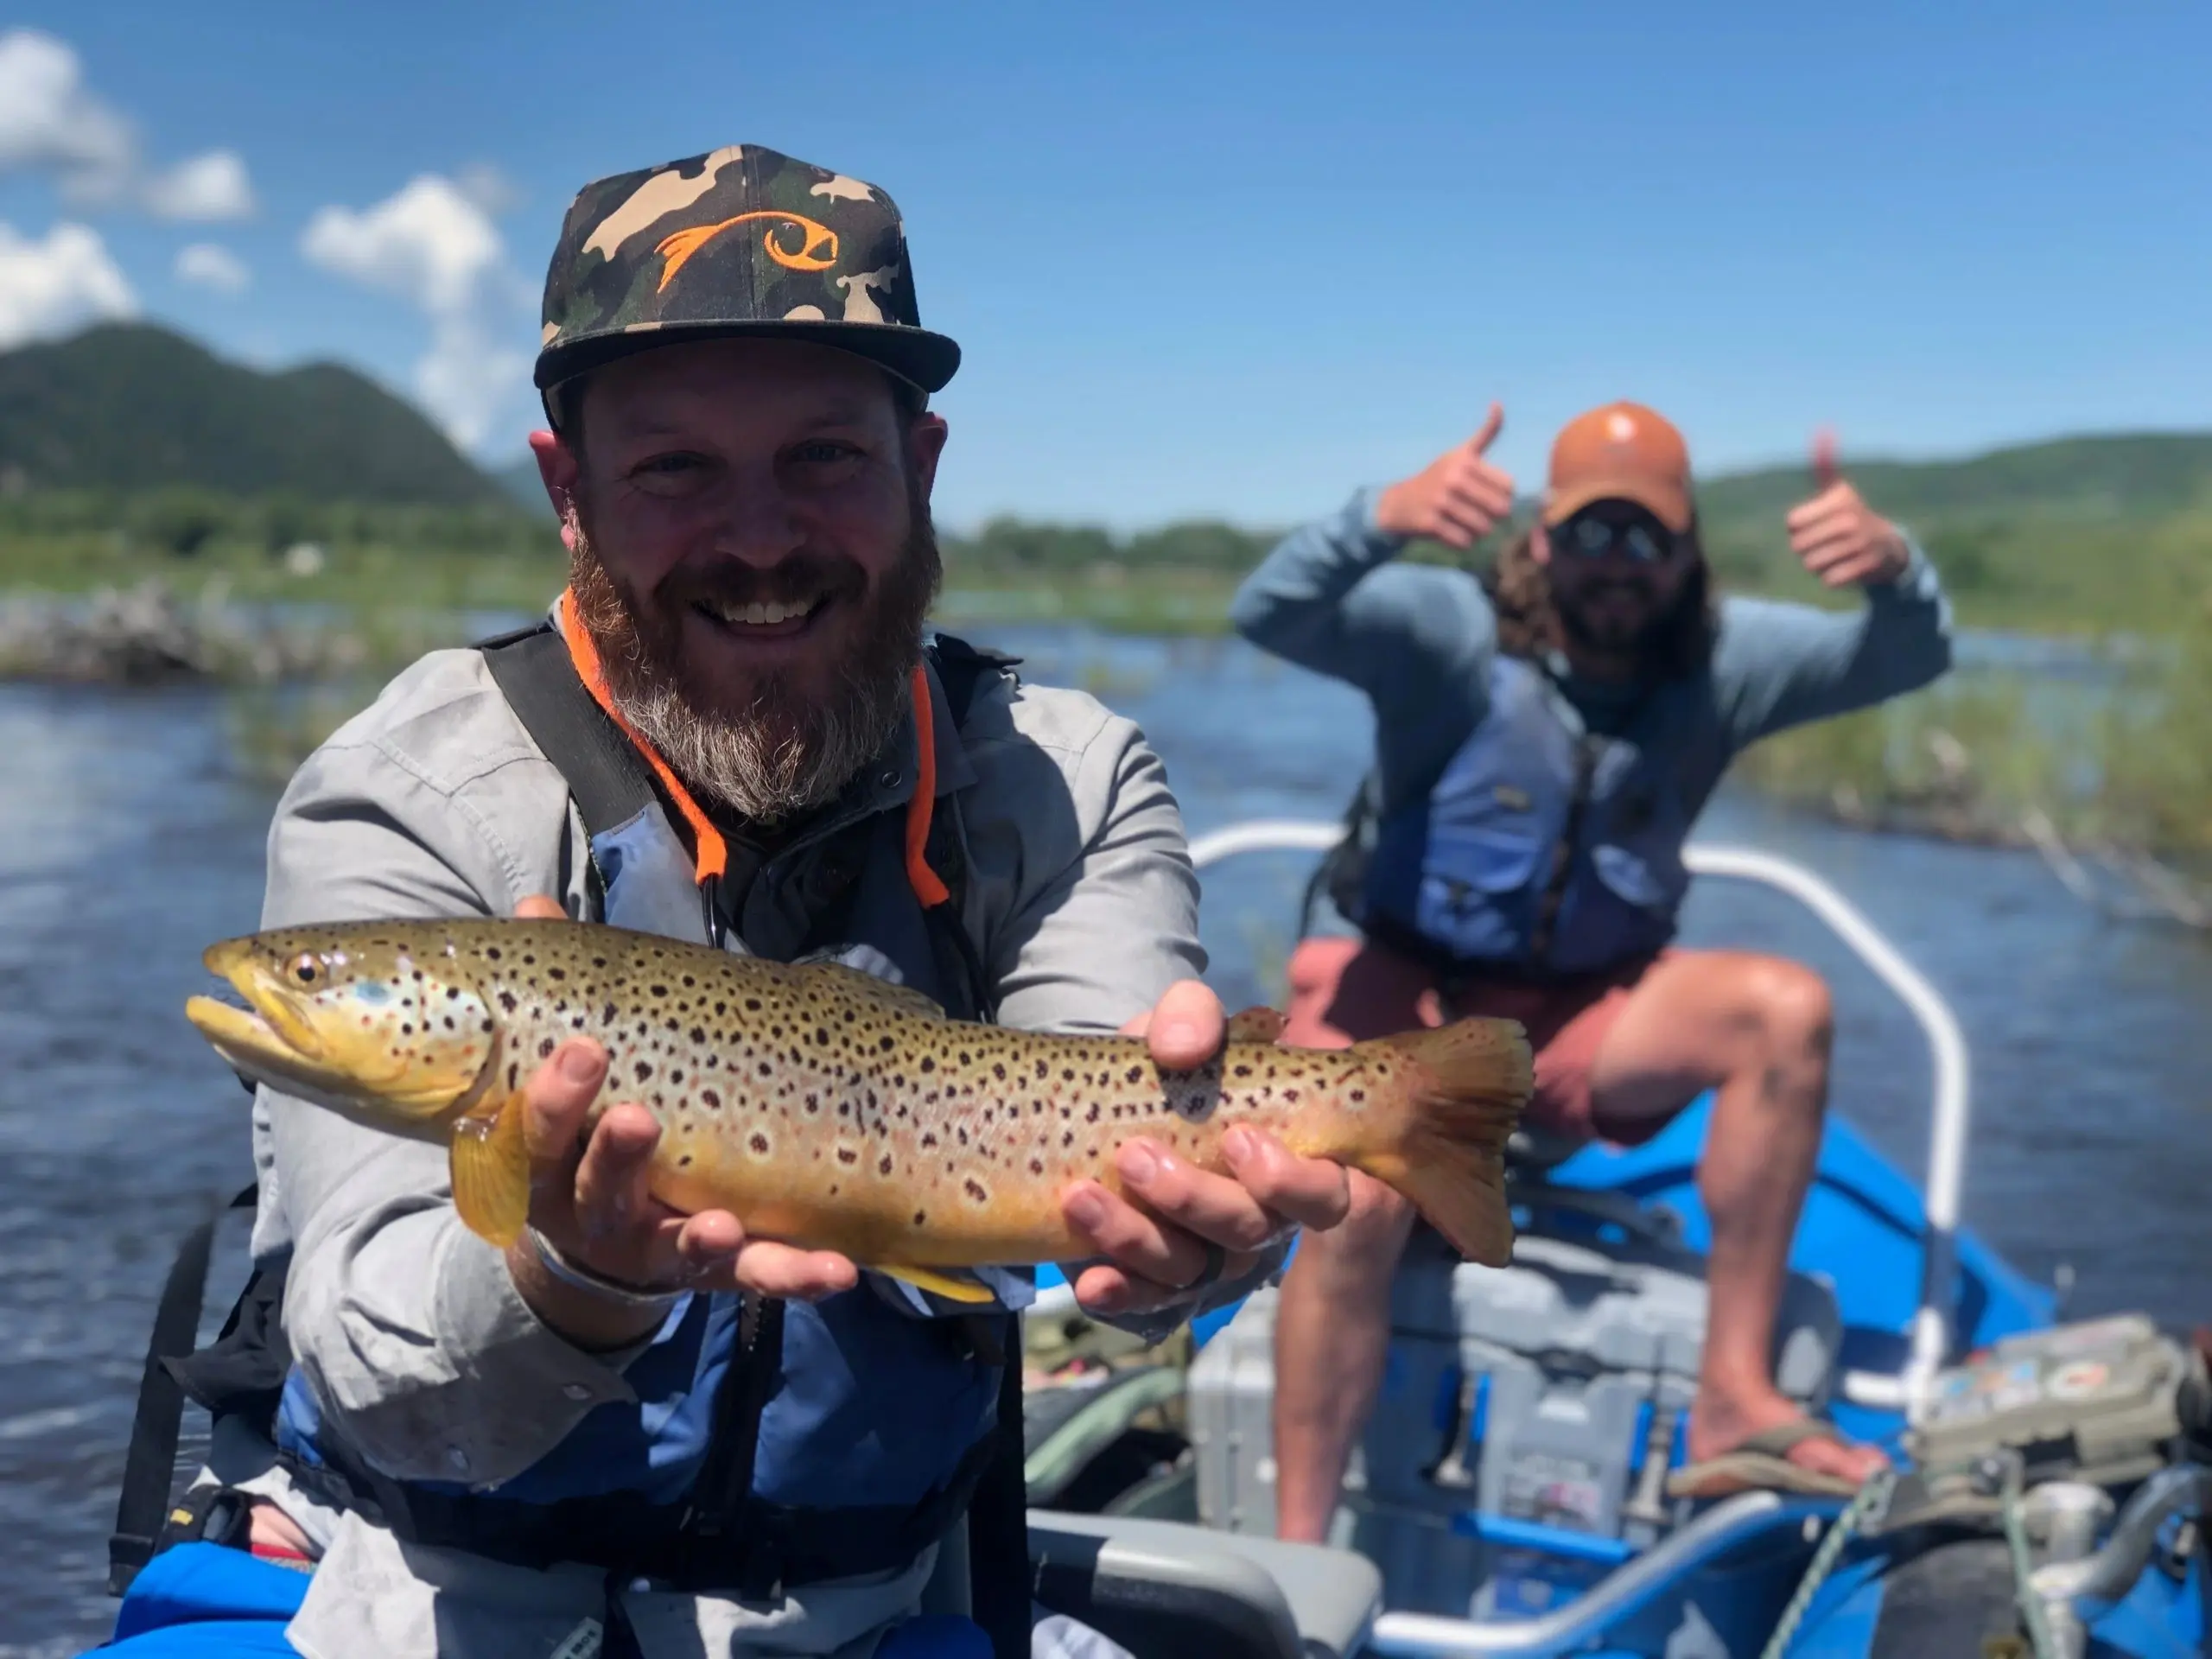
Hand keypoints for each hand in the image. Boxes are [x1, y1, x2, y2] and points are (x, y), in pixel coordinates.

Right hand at [501, 895, 856, 1349]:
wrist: (598, 1247)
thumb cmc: (585, 1129)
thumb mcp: (565, 1074)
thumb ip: (559, 993)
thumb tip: (535, 903)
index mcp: (545, 1159)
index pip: (534, 1132)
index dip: (553, 1097)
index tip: (584, 1049)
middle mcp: (590, 1211)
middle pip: (595, 1191)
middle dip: (615, 1156)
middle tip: (640, 1119)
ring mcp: (654, 1247)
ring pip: (672, 1247)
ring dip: (698, 1236)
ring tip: (720, 1223)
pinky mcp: (714, 1272)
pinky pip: (756, 1275)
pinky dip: (793, 1274)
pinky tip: (836, 1269)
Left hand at [1058, 981, 1353, 1318]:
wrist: (1107, 1100)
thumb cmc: (1169, 1065)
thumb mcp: (1182, 1025)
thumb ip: (1192, 1016)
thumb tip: (1180, 1048)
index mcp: (1286, 1163)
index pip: (1322, 1194)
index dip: (1290, 1181)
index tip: (1237, 1139)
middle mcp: (1254, 1219)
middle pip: (1249, 1234)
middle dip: (1195, 1199)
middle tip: (1136, 1156)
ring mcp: (1205, 1255)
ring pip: (1190, 1269)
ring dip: (1136, 1238)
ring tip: (1081, 1196)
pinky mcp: (1152, 1278)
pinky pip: (1145, 1302)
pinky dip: (1118, 1293)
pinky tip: (1088, 1281)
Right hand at [1373, 404, 1514, 549]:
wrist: (1397, 503)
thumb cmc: (1438, 478)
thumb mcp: (1460, 453)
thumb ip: (1485, 433)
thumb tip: (1498, 403)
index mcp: (1465, 461)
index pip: (1509, 487)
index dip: (1503, 496)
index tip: (1488, 495)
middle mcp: (1453, 479)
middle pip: (1500, 510)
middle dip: (1494, 517)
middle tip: (1480, 514)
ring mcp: (1441, 502)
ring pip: (1484, 528)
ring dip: (1479, 532)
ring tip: (1466, 524)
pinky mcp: (1431, 524)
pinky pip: (1464, 542)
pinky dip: (1462, 542)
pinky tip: (1452, 533)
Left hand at [1786, 428, 1909, 588]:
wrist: (1887, 547)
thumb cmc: (1850, 517)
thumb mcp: (1838, 491)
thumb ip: (1825, 466)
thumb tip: (1822, 430)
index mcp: (1840, 498)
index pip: (1792, 522)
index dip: (1797, 528)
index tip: (1814, 524)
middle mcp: (1851, 518)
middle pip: (1798, 546)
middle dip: (1807, 549)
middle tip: (1826, 542)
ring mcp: (1860, 543)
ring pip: (1811, 564)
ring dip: (1819, 564)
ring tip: (1836, 554)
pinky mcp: (1866, 567)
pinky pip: (1828, 579)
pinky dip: (1833, 578)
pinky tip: (1847, 567)